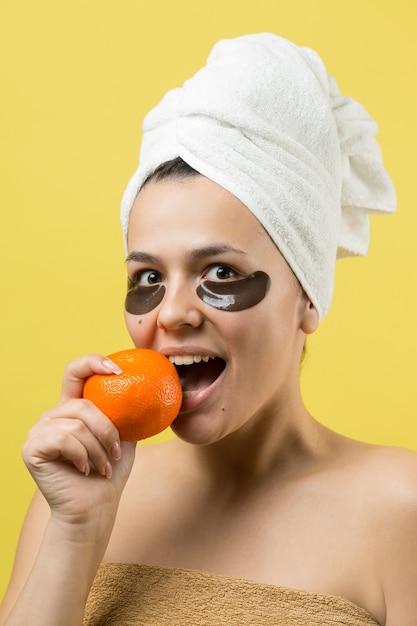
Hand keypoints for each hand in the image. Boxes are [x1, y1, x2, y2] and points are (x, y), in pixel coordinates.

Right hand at [22, 354, 135, 526]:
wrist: (95, 506)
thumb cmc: (110, 471)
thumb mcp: (124, 435)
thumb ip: (125, 410)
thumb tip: (147, 386)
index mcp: (72, 407)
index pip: (75, 371)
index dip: (93, 362)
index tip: (119, 370)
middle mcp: (53, 415)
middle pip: (82, 404)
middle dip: (107, 429)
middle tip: (117, 452)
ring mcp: (38, 431)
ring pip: (77, 424)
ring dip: (98, 449)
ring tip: (103, 466)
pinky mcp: (32, 448)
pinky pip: (65, 440)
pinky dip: (83, 456)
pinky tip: (85, 470)